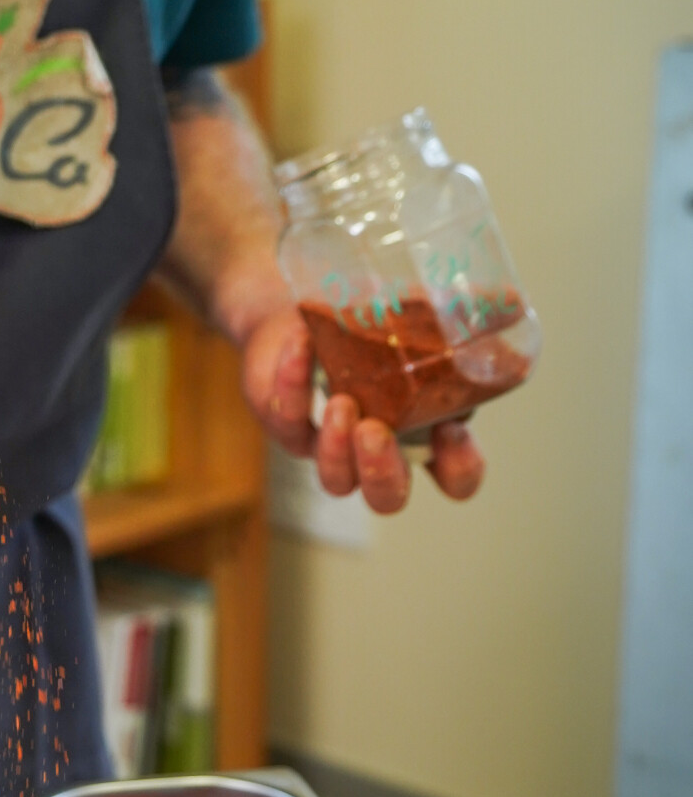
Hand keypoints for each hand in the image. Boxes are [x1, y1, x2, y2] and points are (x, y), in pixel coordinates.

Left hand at [241, 305, 484, 513]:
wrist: (306, 311)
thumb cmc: (373, 324)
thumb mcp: (421, 316)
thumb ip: (463, 314)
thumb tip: (510, 299)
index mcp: (425, 434)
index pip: (455, 478)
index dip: (459, 468)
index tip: (452, 430)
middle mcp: (378, 451)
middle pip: (386, 497)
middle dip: (383, 472)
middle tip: (375, 433)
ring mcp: (331, 444)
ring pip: (335, 478)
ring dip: (337, 447)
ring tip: (341, 402)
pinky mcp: (286, 423)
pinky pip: (286, 421)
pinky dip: (293, 384)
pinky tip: (302, 346)